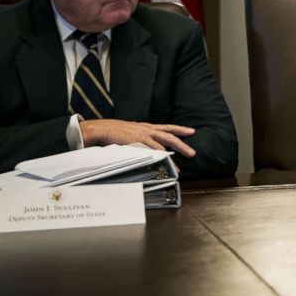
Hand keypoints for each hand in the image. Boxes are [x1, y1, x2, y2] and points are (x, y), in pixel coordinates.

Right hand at [80, 119, 196, 157]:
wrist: (103, 129)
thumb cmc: (114, 131)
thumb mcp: (131, 132)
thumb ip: (140, 137)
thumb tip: (146, 145)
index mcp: (147, 127)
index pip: (168, 128)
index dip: (180, 129)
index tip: (191, 131)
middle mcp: (148, 130)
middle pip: (170, 136)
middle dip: (182, 145)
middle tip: (192, 153)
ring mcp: (143, 135)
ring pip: (163, 144)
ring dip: (172, 156)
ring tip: (178, 167)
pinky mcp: (136, 141)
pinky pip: (151, 149)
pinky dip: (158, 155)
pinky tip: (164, 160)